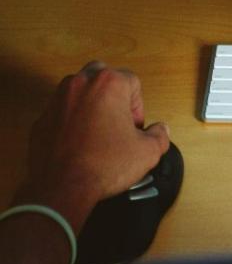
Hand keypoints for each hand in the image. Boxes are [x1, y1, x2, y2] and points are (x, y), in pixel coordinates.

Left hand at [18, 62, 169, 228]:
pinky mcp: (41, 119)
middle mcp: (81, 84)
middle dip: (112, 93)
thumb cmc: (105, 164)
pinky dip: (70, 120)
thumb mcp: (147, 152)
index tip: (134, 127)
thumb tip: (159, 130)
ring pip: (78, 90)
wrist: (62, 189)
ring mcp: (57, 100)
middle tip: (117, 119)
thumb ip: (159, 135)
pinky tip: (78, 143)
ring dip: (89, 103)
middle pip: (102, 74)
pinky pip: (61, 111)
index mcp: (109, 84)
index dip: (137, 105)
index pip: (132, 81)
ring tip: (97, 130)